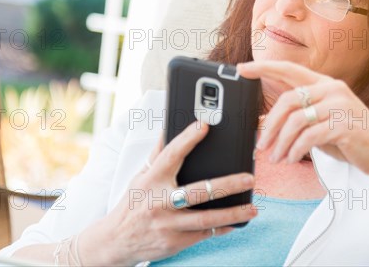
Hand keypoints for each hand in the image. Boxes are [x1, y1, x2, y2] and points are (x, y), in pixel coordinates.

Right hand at [79, 121, 256, 265]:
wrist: (116, 241)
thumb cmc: (133, 203)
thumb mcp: (140, 177)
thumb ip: (157, 155)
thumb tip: (167, 128)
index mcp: (151, 180)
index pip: (170, 155)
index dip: (187, 139)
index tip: (204, 126)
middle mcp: (159, 202)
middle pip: (198, 191)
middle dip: (227, 185)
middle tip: (249, 178)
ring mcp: (168, 224)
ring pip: (206, 219)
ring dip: (233, 213)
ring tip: (252, 207)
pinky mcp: (174, 242)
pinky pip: (204, 234)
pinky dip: (222, 228)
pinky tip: (237, 222)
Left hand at [237, 60, 368, 181]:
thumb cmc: (347, 138)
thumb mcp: (319, 123)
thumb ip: (296, 117)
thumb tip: (263, 122)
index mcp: (325, 84)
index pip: (289, 69)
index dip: (264, 68)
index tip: (242, 69)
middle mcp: (333, 89)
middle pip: (288, 100)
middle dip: (270, 125)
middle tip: (261, 145)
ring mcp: (340, 106)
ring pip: (296, 121)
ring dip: (281, 143)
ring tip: (276, 158)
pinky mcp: (345, 125)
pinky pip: (309, 137)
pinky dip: (295, 150)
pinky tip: (291, 159)